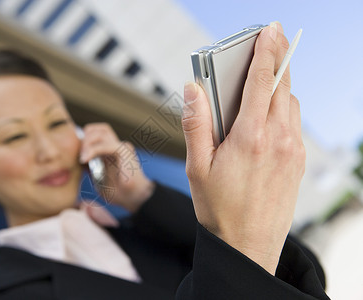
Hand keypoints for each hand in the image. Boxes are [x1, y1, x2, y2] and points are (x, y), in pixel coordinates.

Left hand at [79, 123, 153, 211]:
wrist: (134, 198)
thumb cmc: (120, 193)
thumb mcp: (99, 180)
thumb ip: (91, 170)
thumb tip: (80, 164)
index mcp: (111, 152)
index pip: (96, 133)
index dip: (84, 140)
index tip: (77, 155)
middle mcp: (117, 146)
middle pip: (99, 128)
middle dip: (85, 137)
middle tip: (80, 155)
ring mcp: (121, 147)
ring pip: (101, 132)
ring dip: (87, 143)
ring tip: (83, 158)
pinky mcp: (123, 151)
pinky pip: (105, 144)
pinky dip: (92, 150)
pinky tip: (85, 160)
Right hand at [182, 22, 304, 274]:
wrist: (248, 246)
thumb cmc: (218, 208)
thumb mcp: (197, 167)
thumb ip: (195, 123)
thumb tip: (193, 89)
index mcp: (251, 137)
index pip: (262, 81)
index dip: (266, 51)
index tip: (269, 30)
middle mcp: (279, 140)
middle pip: (282, 87)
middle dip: (277, 60)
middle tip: (271, 42)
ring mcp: (293, 151)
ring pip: (291, 104)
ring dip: (279, 88)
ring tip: (262, 84)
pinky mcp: (299, 163)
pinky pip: (295, 124)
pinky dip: (284, 109)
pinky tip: (267, 117)